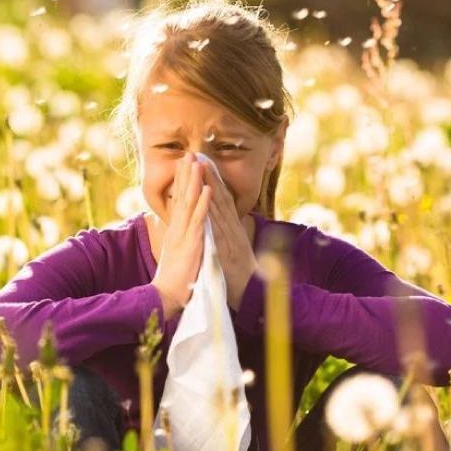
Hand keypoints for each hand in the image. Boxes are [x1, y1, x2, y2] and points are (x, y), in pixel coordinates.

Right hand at [151, 152, 211, 319]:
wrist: (166, 296)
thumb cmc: (173, 278)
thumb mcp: (176, 253)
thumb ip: (178, 239)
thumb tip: (179, 230)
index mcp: (176, 230)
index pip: (178, 201)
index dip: (182, 181)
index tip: (185, 164)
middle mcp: (178, 229)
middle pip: (182, 196)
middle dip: (186, 174)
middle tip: (189, 153)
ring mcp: (184, 235)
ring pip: (189, 203)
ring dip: (194, 181)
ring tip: (198, 162)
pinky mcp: (191, 244)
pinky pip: (199, 220)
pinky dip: (203, 203)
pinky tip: (207, 189)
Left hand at [202, 162, 258, 311]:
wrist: (252, 295)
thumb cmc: (239, 274)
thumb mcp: (232, 249)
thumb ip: (227, 234)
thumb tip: (221, 222)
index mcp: (232, 229)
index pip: (221, 200)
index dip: (212, 181)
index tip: (202, 163)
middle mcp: (233, 229)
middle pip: (220, 198)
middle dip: (210, 176)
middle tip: (199, 155)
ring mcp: (232, 238)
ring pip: (220, 209)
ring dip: (211, 187)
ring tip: (201, 168)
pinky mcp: (229, 250)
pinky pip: (219, 230)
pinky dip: (214, 214)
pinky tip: (208, 200)